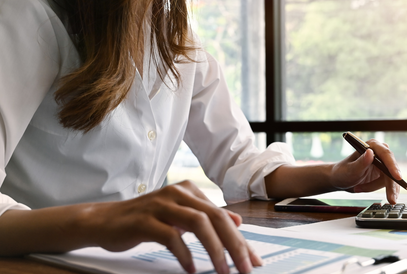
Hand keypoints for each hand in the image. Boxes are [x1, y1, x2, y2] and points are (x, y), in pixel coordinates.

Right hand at [79, 180, 261, 273]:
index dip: (241, 239)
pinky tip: (190, 269)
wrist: (104, 220)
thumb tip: (237, 221)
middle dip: (234, 245)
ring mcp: (160, 204)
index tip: (253, 260)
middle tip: (244, 268)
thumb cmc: (145, 220)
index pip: (222, 216)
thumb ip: (206, 216)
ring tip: (222, 271)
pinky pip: (170, 236)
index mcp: (189, 191)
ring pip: (198, 223)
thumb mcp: (180, 215)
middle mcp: (178, 193)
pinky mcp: (144, 220)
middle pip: (215, 217)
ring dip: (214, 250)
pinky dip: (184, 254)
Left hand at [330, 139, 400, 203]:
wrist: (340, 180)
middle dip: (390, 185)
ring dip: (375, 187)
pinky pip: (388, 184)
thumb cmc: (342, 172)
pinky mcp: (384, 173)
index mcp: (371, 146)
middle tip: (391, 199)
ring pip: (390, 179)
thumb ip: (361, 162)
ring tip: (359, 188)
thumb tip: (370, 152)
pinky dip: (377, 189)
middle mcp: (379, 153)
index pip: (386, 155)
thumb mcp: (350, 170)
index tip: (397, 177)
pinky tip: (366, 190)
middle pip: (391, 169)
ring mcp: (383, 163)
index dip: (393, 166)